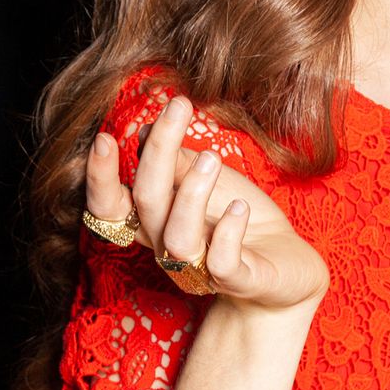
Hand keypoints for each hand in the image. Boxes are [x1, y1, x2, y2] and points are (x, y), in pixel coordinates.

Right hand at [85, 95, 328, 311]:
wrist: (288, 268)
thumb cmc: (242, 219)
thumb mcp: (212, 181)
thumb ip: (178, 163)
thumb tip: (144, 132)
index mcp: (157, 221)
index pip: (112, 206)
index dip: (100, 178)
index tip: (105, 137)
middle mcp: (169, 246)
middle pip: (147, 202)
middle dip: (158, 152)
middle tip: (179, 107)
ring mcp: (201, 269)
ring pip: (178, 237)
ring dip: (191, 193)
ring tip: (212, 158)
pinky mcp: (238, 281)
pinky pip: (221, 262)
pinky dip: (228, 230)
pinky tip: (240, 207)